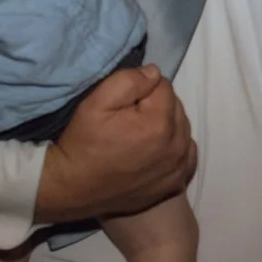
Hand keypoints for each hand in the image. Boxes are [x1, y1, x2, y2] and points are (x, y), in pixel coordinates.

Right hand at [39, 64, 197, 221]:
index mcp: (159, 124)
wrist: (73, 188)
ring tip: (139, 133)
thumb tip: (154, 73)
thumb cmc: (82, 144)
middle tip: (129, 117)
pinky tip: (156, 149)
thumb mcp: (96, 102)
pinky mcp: (176, 183)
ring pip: (183, 129)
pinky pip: (187, 154)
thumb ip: (129, 80)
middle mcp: (176, 146)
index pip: (164, 86)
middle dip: (157, 106)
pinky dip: (175, 147)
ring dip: (167, 125)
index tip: (123, 103)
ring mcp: (178, 168)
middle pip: (176, 107)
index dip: (142, 89)